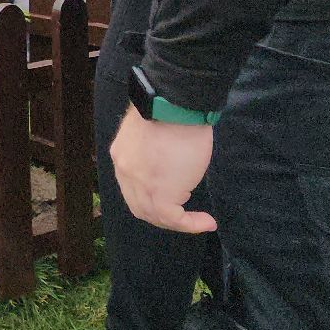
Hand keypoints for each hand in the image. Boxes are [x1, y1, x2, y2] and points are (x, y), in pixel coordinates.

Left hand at [110, 107, 218, 233]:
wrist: (175, 105)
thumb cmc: (172, 109)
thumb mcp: (155, 131)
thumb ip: (154, 150)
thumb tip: (168, 160)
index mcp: (122, 155)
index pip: (132, 185)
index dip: (151, 195)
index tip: (175, 194)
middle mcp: (125, 172)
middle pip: (139, 204)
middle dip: (161, 214)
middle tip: (184, 215)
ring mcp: (139, 185)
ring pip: (154, 215)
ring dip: (177, 222)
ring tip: (198, 221)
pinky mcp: (159, 194)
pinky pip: (174, 218)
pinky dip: (191, 224)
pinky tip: (207, 222)